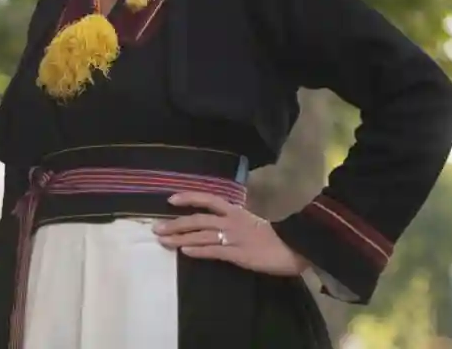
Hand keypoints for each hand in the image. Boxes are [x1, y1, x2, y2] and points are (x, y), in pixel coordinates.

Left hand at [153, 192, 308, 276]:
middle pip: (198, 219)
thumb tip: (216, 223)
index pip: (208, 199)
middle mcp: (231, 221)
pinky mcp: (238, 254)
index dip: (189, 197)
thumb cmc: (275, 235)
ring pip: (201, 235)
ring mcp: (233, 237)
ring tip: (163, 240)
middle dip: (176, 223)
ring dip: (180, 238)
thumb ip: (234, 220)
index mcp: (236, 211)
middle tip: (156, 228)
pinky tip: (184, 251)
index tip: (170, 199)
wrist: (295, 247)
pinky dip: (198, 250)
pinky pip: (213, 251)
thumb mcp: (252, 222)